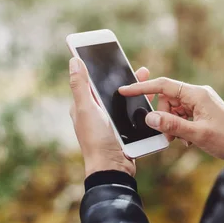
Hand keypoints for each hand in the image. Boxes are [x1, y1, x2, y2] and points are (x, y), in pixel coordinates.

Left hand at [69, 57, 153, 177]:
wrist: (113, 168)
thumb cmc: (96, 140)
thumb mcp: (86, 109)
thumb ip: (81, 86)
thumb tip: (73, 61)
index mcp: (84, 106)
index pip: (90, 81)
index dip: (98, 68)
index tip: (108, 54)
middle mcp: (96, 113)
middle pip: (109, 89)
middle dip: (121, 76)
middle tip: (134, 66)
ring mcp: (111, 121)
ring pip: (123, 99)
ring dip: (134, 87)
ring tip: (146, 76)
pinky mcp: (124, 129)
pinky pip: (132, 111)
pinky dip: (140, 102)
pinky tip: (150, 97)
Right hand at [119, 78, 223, 159]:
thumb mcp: (196, 134)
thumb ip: (172, 125)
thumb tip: (150, 118)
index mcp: (197, 94)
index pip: (164, 85)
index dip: (143, 87)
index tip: (125, 90)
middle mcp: (198, 94)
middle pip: (167, 98)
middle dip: (163, 116)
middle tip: (169, 135)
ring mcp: (201, 102)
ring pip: (173, 108)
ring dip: (171, 123)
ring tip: (180, 139)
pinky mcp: (202, 111)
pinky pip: (182, 114)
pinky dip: (180, 126)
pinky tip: (188, 139)